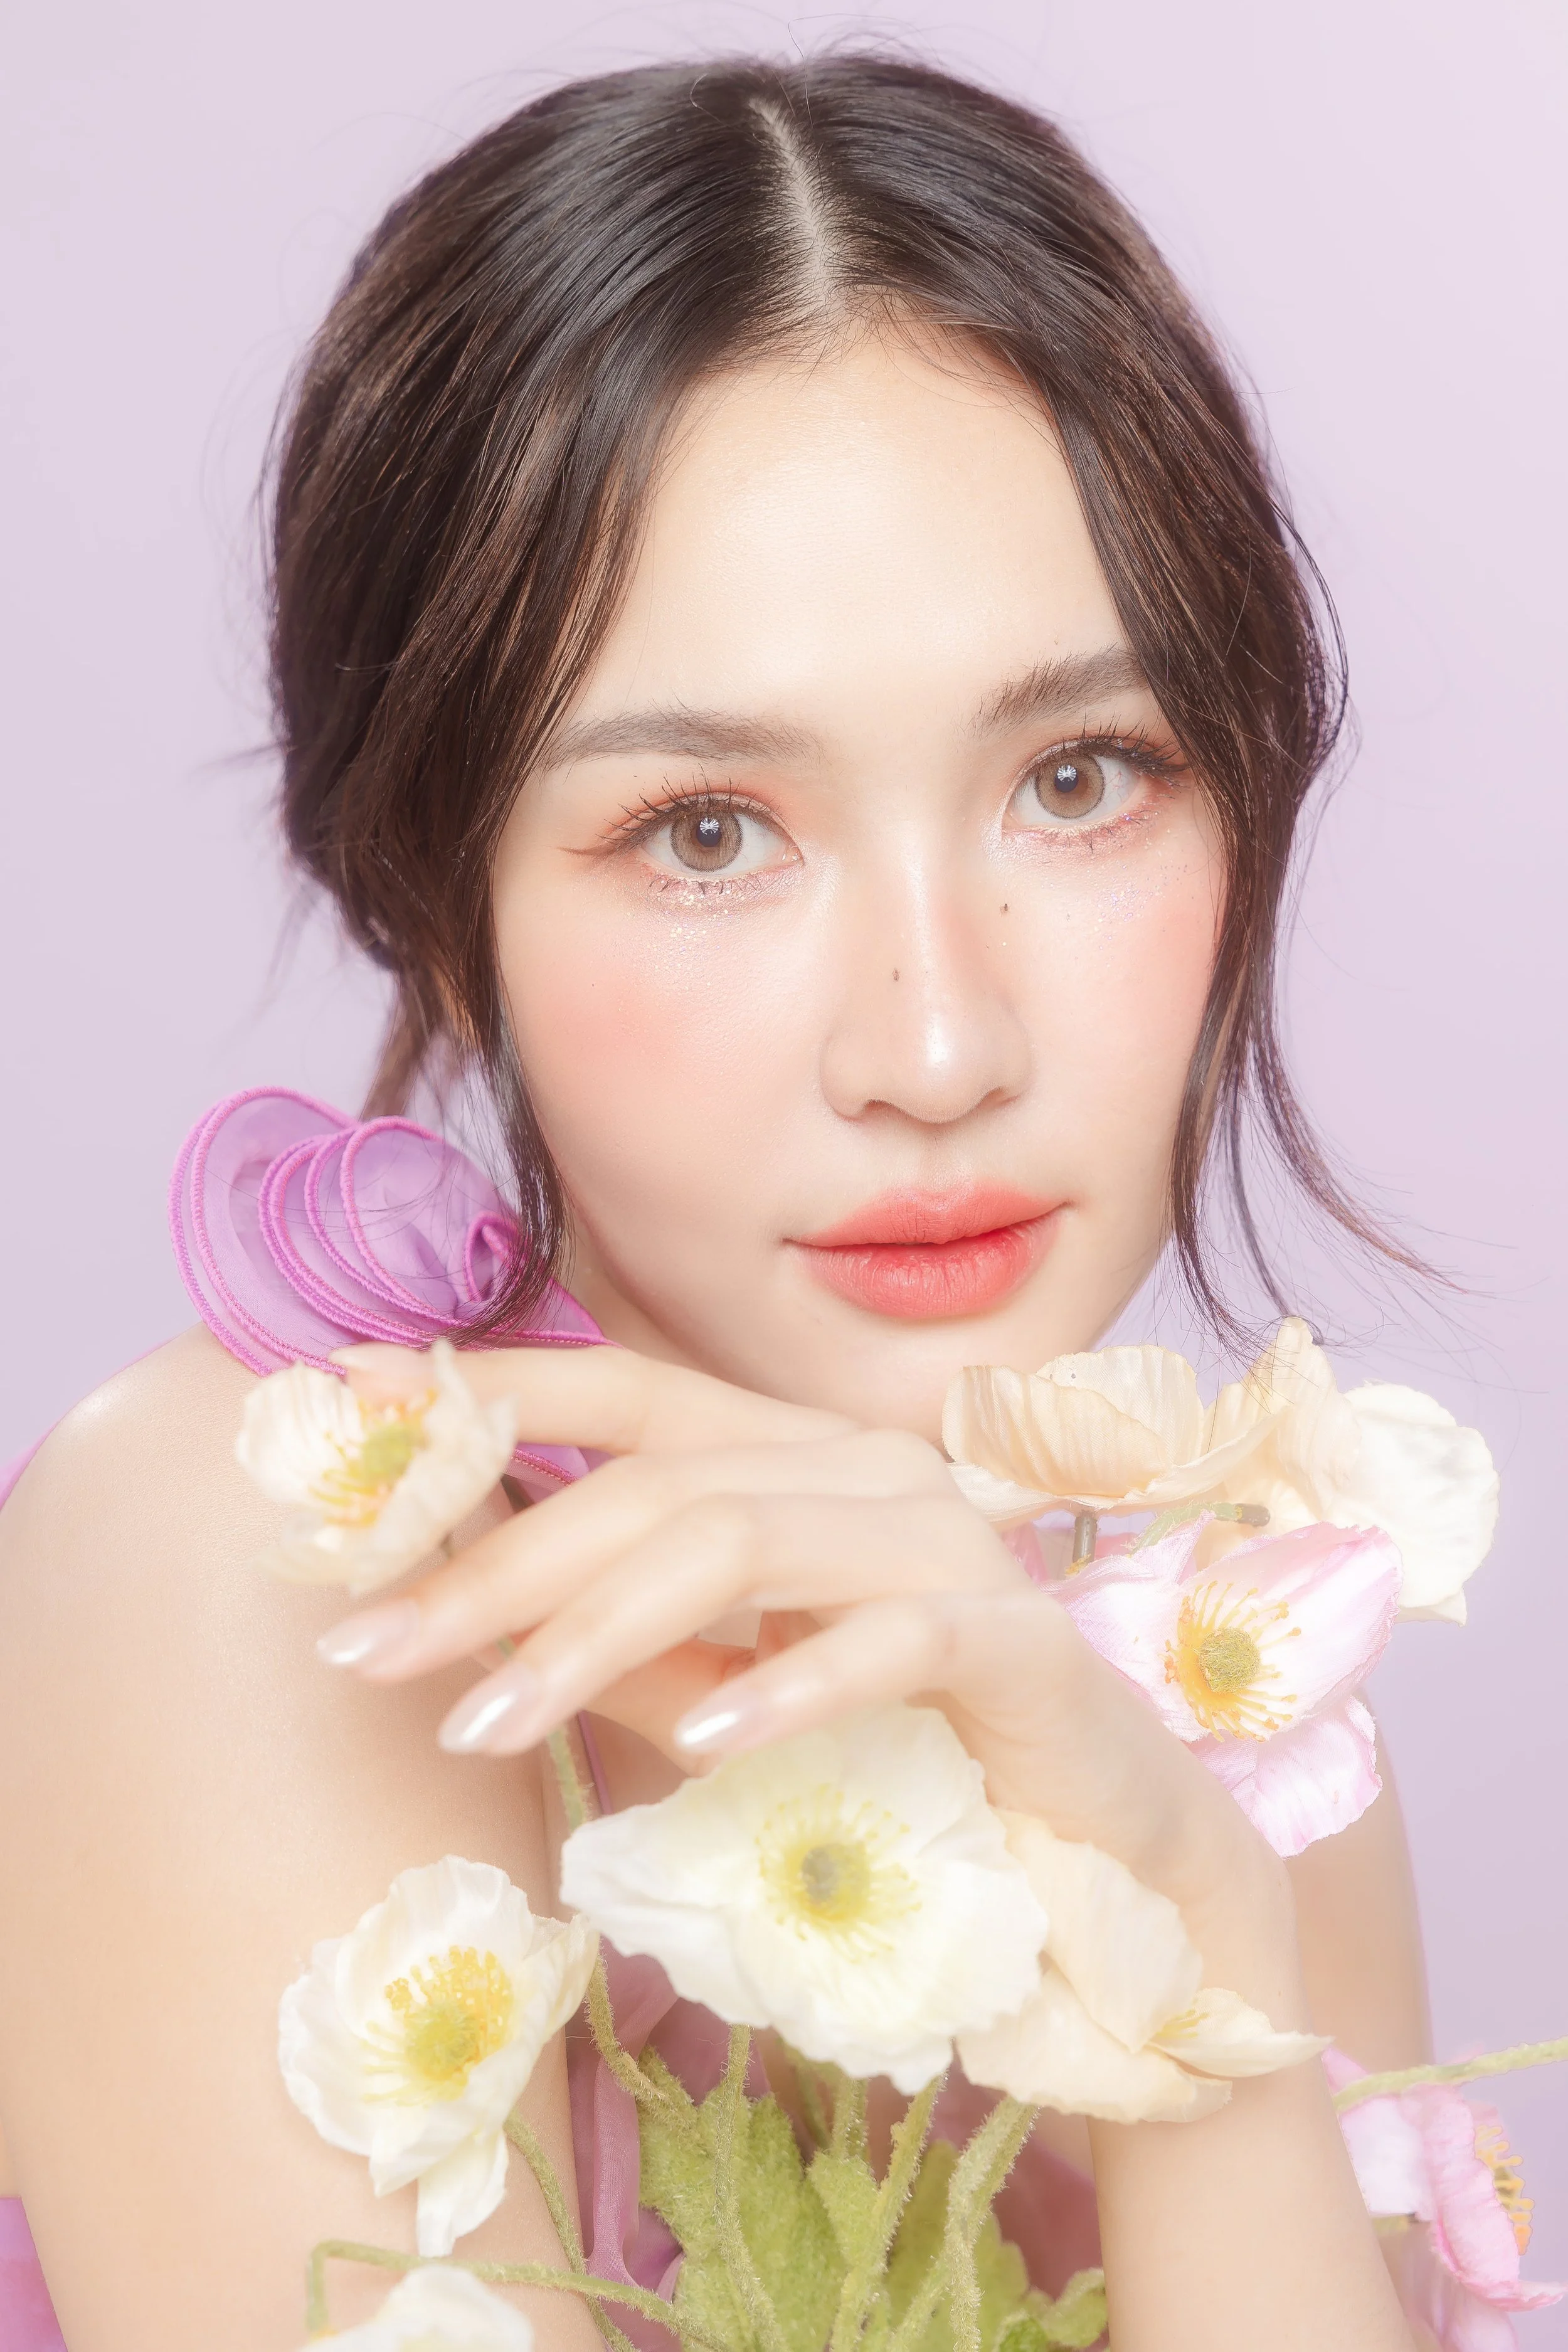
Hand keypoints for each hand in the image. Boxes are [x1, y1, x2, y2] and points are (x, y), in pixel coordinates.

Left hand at [320, 1341, 1297, 1997]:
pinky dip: (783, 1679)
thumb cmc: (903, 1762)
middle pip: (654, 1479)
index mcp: (799, 1457)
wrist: (1107, 1853)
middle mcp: (868, 1468)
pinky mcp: (1015, 1643)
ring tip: (484, 1720)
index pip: (627, 1390)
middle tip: (368, 1644)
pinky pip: (886, 1638)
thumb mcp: (723, 1697)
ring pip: (738, 1539)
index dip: (488, 1383)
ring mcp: (948, 1545)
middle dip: (495, 1563)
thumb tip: (461, 1633)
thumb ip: (624, 1649)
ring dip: (592, 1633)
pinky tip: (698, 1738)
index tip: (345, 1395)